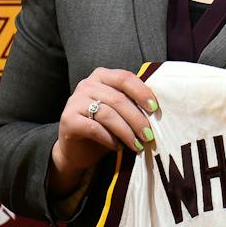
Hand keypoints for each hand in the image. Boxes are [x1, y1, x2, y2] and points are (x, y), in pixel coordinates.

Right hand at [50, 69, 158, 208]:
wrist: (77, 150)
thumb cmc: (105, 128)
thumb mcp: (120, 112)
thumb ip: (133, 104)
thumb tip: (158, 110)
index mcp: (102, 76)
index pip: (125, 78)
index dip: (141, 92)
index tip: (155, 108)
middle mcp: (86, 85)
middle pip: (118, 98)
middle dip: (137, 119)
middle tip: (149, 135)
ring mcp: (74, 101)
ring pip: (107, 114)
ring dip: (126, 131)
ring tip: (137, 144)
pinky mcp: (67, 120)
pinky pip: (94, 128)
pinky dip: (110, 138)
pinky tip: (118, 147)